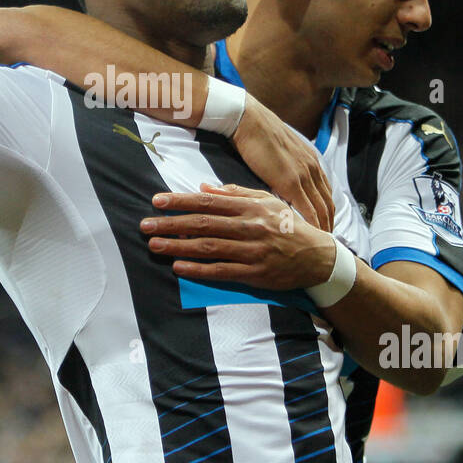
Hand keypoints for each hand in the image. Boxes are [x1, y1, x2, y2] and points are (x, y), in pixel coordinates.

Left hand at [141, 183, 335, 289]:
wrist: (318, 257)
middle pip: (203, 224)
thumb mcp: (266, 202)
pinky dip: (199, 270)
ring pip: (209, 247)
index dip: (180, 201)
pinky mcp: (255, 274)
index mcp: (250, 207)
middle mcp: (249, 227)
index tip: (157, 201)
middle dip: (171, 224)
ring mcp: (252, 252)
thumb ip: (235, 194)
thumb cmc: (288, 226)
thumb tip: (204, 188)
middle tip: (145, 226)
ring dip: (178, 247)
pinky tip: (179, 267)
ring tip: (155, 246)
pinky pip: (222, 271)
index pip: (208, 202)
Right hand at [231, 94, 333, 231]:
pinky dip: (312, 224)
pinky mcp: (291, 182)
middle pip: (328, 203)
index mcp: (311, 161)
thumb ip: (286, 168)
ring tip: (321, 243)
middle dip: (330, 223)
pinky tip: (310, 236)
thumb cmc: (258, 134)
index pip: (325, 192)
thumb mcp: (280, 152)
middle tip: (327, 241)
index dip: (327, 210)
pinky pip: (308, 209)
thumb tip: (282, 183)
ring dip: (324, 227)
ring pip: (322, 208)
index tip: (326, 225)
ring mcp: (304, 175)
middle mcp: (313, 169)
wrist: (250, 121)